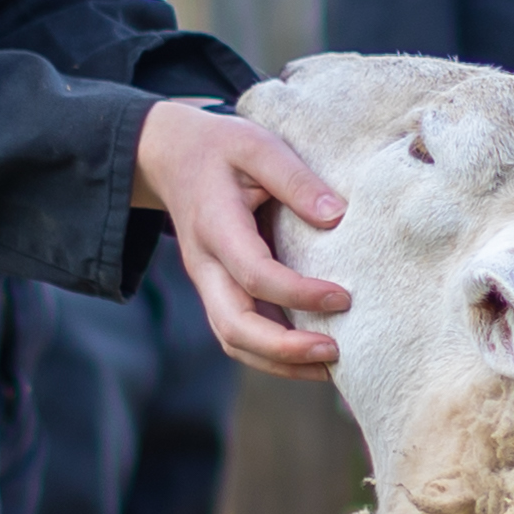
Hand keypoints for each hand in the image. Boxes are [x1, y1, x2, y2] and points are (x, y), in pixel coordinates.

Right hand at [136, 102, 349, 378]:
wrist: (170, 156)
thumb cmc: (221, 148)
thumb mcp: (257, 145)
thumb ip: (295, 178)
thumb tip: (338, 217)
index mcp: (215, 227)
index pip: (253, 274)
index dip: (297, 293)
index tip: (343, 297)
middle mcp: (205, 265)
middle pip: (233, 326)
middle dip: (283, 349)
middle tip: (335, 352)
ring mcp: (209, 283)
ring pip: (234, 340)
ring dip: (280, 363)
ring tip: (332, 367)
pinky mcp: (219, 291)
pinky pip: (240, 335)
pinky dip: (273, 355)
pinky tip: (313, 358)